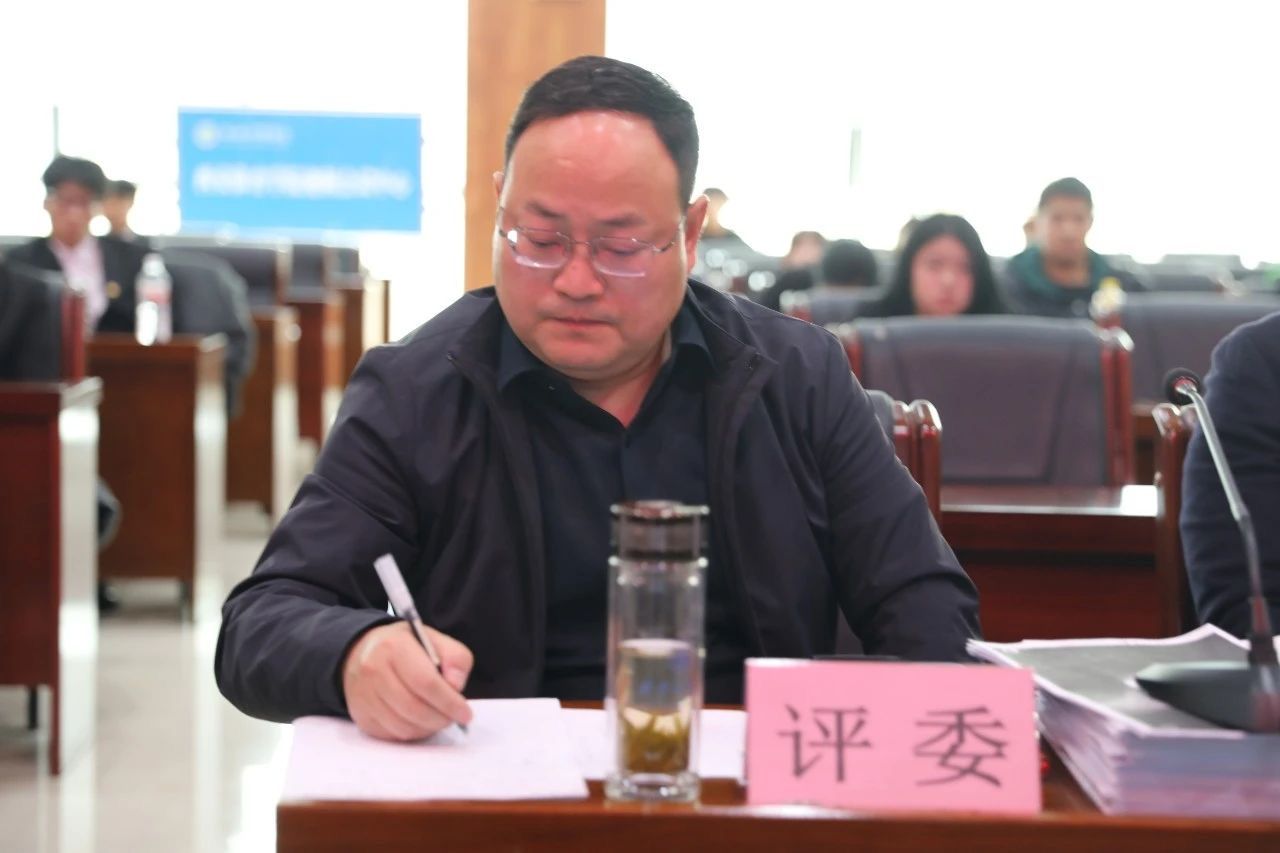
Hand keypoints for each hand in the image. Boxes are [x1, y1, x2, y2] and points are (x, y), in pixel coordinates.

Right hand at [341, 621, 473, 740]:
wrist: (362, 653)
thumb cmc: (405, 647)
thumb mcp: (434, 639)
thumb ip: (455, 658)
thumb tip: (456, 685)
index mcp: (395, 647)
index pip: (425, 682)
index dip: (449, 702)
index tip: (465, 713)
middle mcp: (374, 671)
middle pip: (414, 708)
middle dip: (441, 718)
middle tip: (454, 718)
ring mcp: (364, 696)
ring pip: (403, 727)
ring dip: (428, 728)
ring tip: (438, 717)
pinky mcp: (361, 716)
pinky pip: (393, 735)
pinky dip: (412, 733)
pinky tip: (420, 721)